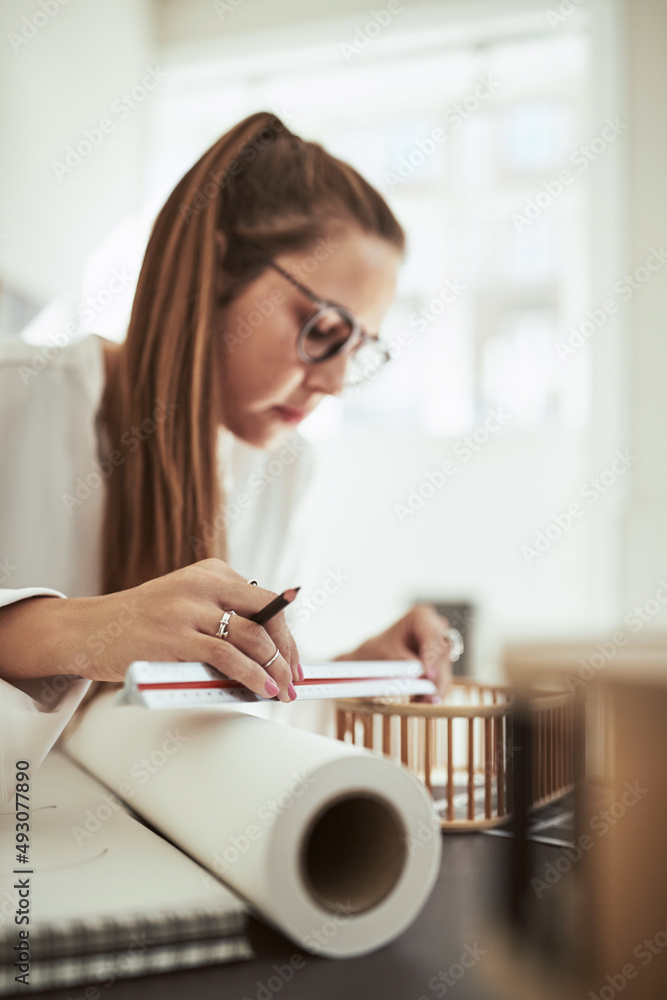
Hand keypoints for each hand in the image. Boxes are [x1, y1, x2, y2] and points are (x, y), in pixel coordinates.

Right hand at [0, 559, 299, 702]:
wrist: (92, 629)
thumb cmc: (143, 625)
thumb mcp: (186, 603)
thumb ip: (222, 616)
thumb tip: (269, 655)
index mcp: (212, 572)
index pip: (267, 602)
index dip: (287, 635)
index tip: (295, 662)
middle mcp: (205, 584)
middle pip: (268, 616)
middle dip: (288, 652)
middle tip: (294, 681)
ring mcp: (191, 609)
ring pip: (253, 637)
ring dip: (275, 669)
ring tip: (282, 692)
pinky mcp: (177, 636)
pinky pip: (228, 657)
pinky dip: (252, 675)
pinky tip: (262, 690)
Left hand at [336, 603, 453, 700]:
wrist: (370, 659)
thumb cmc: (374, 652)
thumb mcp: (385, 655)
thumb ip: (404, 664)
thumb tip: (424, 675)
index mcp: (421, 617)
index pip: (434, 637)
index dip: (433, 657)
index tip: (429, 676)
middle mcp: (436, 628)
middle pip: (444, 655)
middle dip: (436, 678)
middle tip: (427, 698)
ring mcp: (440, 645)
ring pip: (446, 669)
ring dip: (435, 689)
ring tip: (420, 703)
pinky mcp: (441, 663)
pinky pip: (443, 679)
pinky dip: (434, 692)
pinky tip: (422, 702)